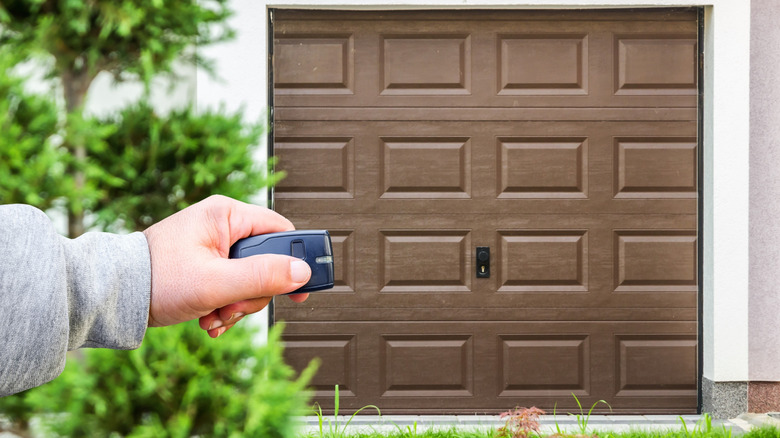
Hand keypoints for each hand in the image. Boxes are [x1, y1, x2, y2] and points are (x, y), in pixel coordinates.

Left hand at [142, 195, 310, 337]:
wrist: (114, 296)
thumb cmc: (157, 280)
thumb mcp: (216, 282)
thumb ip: (262, 276)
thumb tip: (302, 272)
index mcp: (226, 214)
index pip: (280, 231)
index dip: (295, 260)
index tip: (301, 289)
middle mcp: (222, 225)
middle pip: (266, 261)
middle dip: (253, 293)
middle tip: (232, 308)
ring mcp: (214, 246)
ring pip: (250, 279)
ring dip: (238, 305)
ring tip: (214, 316)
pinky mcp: (206, 264)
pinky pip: (233, 286)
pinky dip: (225, 306)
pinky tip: (208, 318)